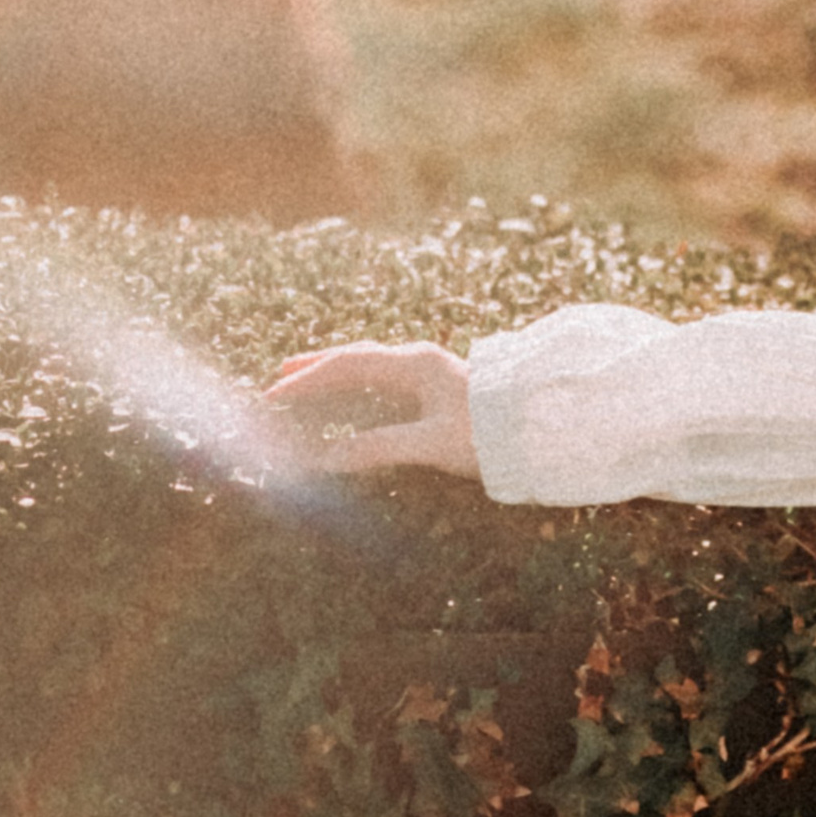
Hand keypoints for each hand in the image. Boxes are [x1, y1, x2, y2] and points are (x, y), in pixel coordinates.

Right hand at [263, 341, 479, 480]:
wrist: (540, 428)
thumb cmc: (489, 434)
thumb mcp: (430, 444)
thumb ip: (377, 448)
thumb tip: (323, 460)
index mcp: (414, 364)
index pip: (347, 366)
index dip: (308, 382)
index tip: (274, 397)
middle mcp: (419, 360)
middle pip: (357, 357)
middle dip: (318, 366)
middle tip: (282, 375)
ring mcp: (430, 371)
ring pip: (372, 365)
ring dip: (338, 373)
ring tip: (309, 382)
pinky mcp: (439, 387)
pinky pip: (387, 378)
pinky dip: (359, 385)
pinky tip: (353, 397)